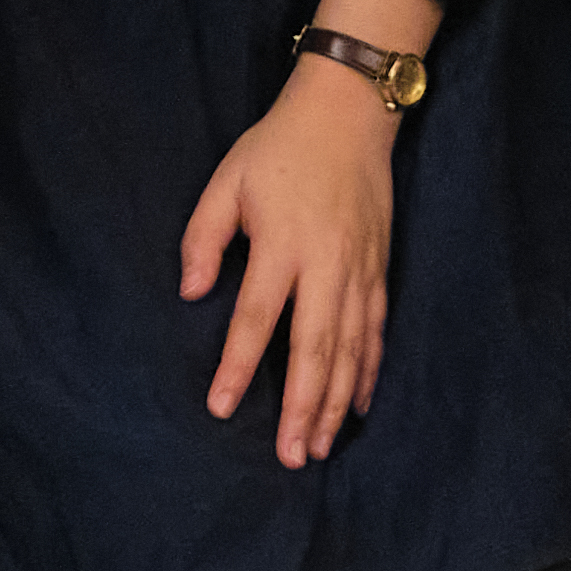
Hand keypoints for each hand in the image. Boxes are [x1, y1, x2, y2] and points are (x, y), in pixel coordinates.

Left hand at [181, 66, 400, 467]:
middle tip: (292, 456)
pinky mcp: (379, 269)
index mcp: (283, 244)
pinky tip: (356, 407)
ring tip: (319, 447)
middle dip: (303, 407)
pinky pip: (376, 331)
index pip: (257, 317)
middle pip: (315, 348)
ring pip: (350, 349)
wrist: (349, 113)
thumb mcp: (226, 181)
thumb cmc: (278, 147)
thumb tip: (191, 293)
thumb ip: (203, 238)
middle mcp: (326, 264)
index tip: (221, 408)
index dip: (238, 365)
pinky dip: (367, 372)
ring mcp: (359, 270)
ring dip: (335, 402)